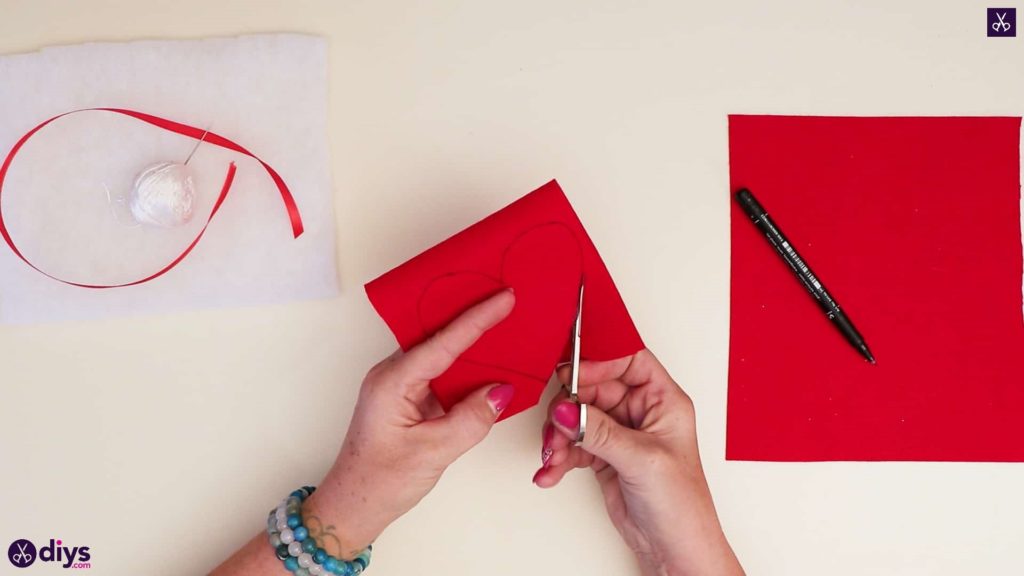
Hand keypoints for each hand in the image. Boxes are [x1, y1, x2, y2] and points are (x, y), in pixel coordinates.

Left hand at [304, 289, 516, 558]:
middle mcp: (393, 375)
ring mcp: (399, 385)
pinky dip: (466, 367)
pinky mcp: (408, 397)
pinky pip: (441, 372)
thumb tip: (502, 390)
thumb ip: (472, 419)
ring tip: (506, 325)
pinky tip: (489, 364)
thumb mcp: (434, 452)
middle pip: (440, 336)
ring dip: (472, 344)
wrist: (353, 506)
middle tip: (508, 300)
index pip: (443, 342)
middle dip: (474, 317)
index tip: (504, 298)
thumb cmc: (380, 482)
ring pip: (442, 353)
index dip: (477, 318)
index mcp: (393, 381)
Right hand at [534, 349, 742, 575]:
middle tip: (556, 424)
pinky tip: (551, 471)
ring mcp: (620, 433)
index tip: (572, 375)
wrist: (674, 549)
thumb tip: (568, 409)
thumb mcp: (642, 460)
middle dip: (569, 408)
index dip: (599, 363)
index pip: (629, 361)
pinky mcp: (603, 455)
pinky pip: (572, 444)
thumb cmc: (682, 505)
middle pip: (594, 388)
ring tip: (553, 456)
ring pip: (577, 417)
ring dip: (559, 436)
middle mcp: (641, 412)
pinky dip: (558, 457)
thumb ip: (600, 431)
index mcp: (663, 400)